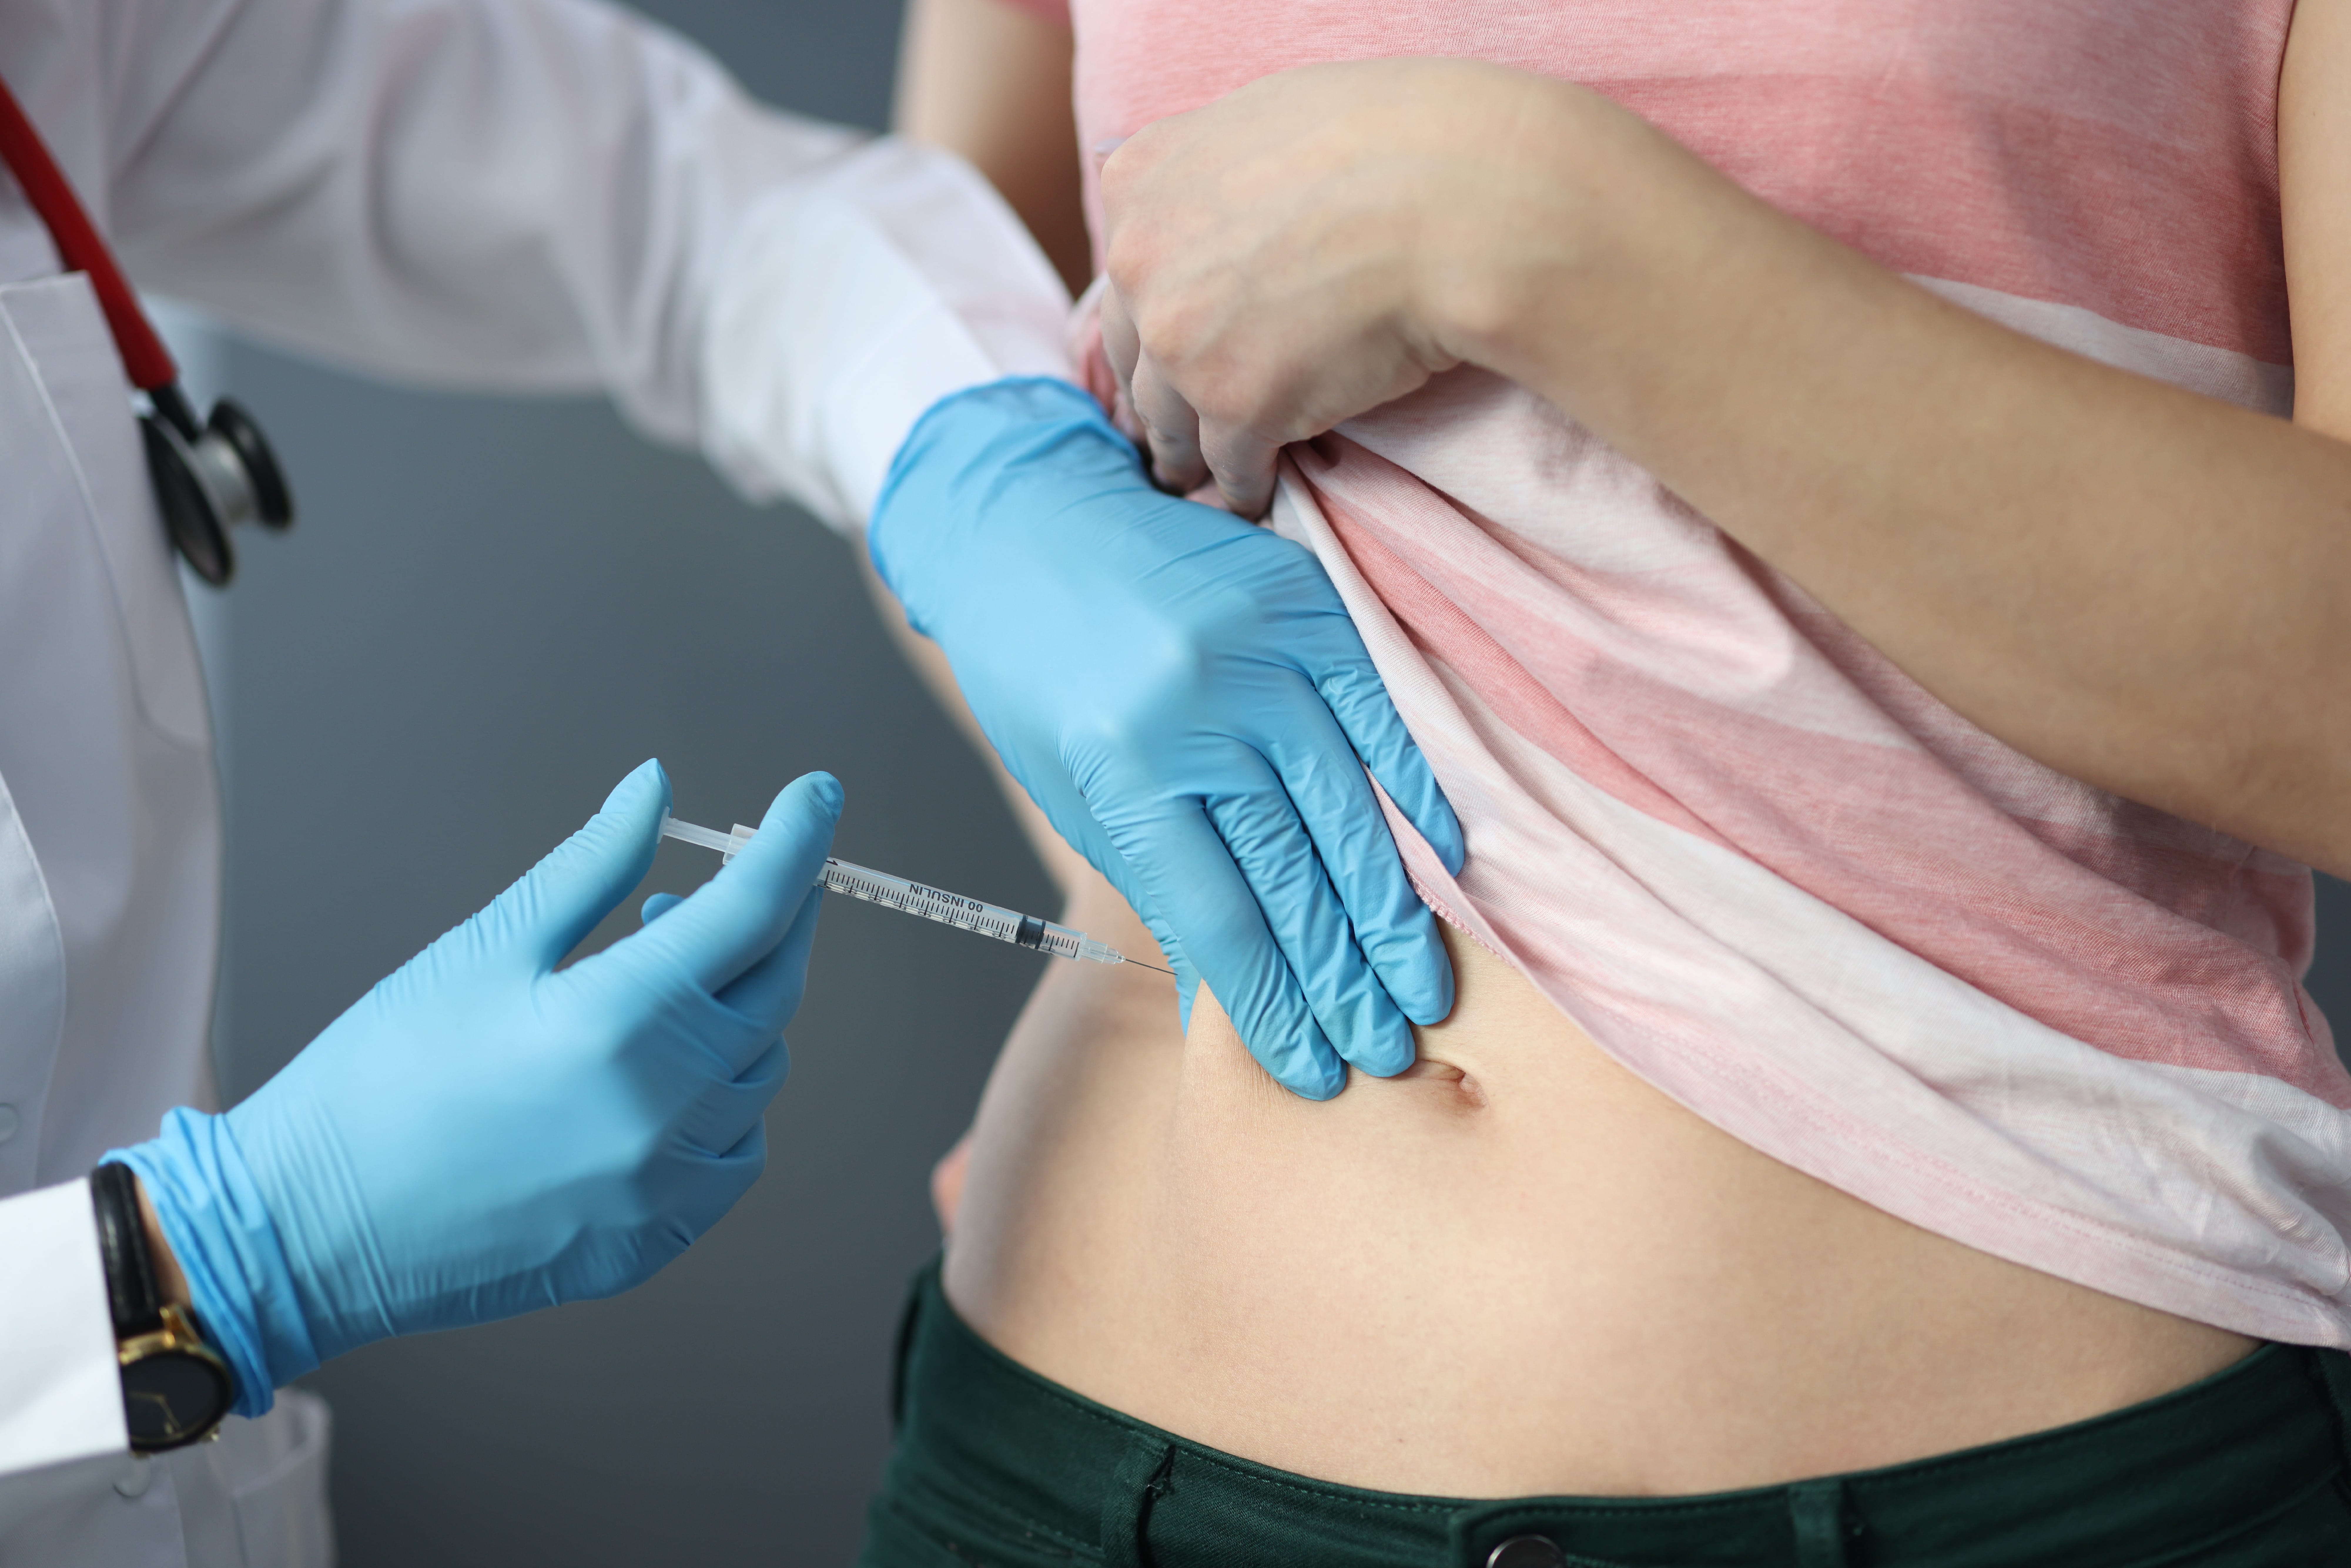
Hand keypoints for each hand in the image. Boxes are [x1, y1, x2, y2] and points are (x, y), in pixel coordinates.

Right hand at [114, 760, 837, 1412]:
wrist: (307, 1227)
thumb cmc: (378, 1081)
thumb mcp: (486, 949)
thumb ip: (593, 865)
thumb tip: (656, 789)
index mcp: (622, 1024)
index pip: (755, 910)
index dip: (795, 841)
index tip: (816, 796)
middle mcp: (663, 1111)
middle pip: (773, 990)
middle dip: (772, 923)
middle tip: (718, 886)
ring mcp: (664, 1188)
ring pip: (758, 1073)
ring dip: (734, 1014)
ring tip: (653, 977)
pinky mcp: (651, 1241)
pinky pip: (733, 1154)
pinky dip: (720, 1101)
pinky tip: (658, 1073)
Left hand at [869, 376, 1462, 1098]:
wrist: (1024, 522)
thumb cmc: (1040, 673)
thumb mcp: (1074, 791)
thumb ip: (1159, 887)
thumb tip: (1227, 1006)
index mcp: (1122, 768)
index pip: (1218, 917)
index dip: (1272, 1004)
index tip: (1313, 1069)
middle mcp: (1192, 710)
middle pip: (1290, 874)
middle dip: (1341, 978)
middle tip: (1385, 1050)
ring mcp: (1253, 650)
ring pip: (1344, 807)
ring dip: (1388, 912)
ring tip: (1420, 989)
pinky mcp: (1299, 602)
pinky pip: (1377, 709)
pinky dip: (1415, 786)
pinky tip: (1448, 860)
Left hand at [1099, 59, 1584, 515]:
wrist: (1455, 200)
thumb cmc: (1390, 142)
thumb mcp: (1269, 122)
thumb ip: (1217, 171)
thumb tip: (1212, 209)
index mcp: (1141, 182)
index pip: (1129, 270)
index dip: (1150, 314)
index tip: (1160, 346)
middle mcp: (1140, 261)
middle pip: (1137, 351)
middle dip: (1154, 395)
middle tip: (1166, 431)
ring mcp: (1181, 339)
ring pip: (1170, 421)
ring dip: (1185, 453)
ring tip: (1196, 479)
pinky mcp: (1236, 407)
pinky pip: (1231, 467)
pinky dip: (1244, 486)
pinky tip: (1257, 499)